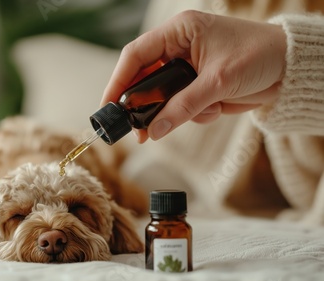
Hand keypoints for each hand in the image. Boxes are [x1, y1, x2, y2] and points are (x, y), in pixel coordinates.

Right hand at [100, 10, 286, 142]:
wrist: (290, 70)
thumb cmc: (259, 56)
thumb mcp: (217, 81)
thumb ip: (183, 106)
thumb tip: (154, 130)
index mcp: (179, 31)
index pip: (136, 55)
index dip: (118, 81)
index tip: (108, 107)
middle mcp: (178, 48)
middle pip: (145, 80)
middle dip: (144, 106)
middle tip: (139, 130)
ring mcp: (187, 69)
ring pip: (163, 99)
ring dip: (176, 112)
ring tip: (204, 111)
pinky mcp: (197, 87)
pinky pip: (181, 107)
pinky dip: (195, 114)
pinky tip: (216, 107)